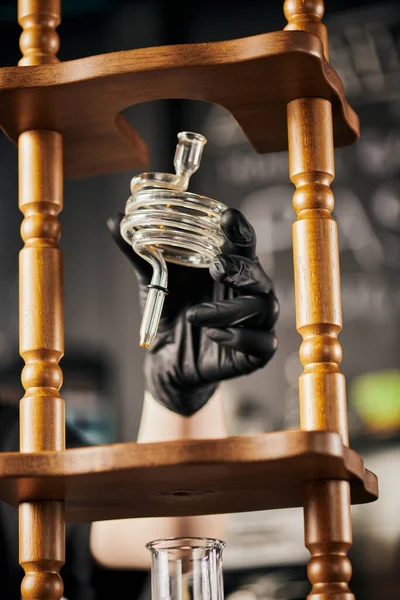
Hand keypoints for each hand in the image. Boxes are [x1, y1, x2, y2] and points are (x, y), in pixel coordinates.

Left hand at [107, 208, 278, 415]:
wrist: (166, 358)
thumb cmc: (170, 312)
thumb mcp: (152, 282)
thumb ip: (140, 253)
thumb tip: (114, 220)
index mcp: (230, 265)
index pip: (243, 242)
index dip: (239, 229)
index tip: (227, 217)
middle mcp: (249, 290)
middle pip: (258, 272)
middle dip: (240, 268)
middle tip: (216, 268)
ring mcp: (257, 320)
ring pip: (262, 308)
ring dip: (228, 310)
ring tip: (195, 315)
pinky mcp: (257, 350)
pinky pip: (263, 343)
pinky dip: (238, 338)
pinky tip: (213, 336)